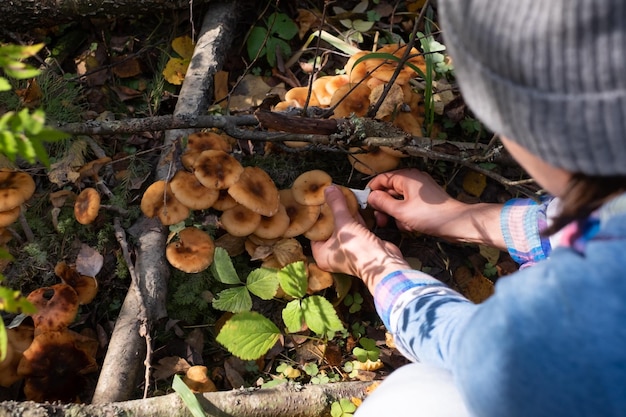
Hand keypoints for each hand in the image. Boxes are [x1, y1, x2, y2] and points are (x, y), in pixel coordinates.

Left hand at [311, 185, 409, 291]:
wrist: (384, 263)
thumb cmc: (358, 250)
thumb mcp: (343, 224)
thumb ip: (336, 205)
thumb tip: (328, 189)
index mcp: (321, 254)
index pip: (314, 231)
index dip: (316, 216)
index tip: (317, 202)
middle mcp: (333, 254)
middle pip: (329, 228)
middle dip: (332, 212)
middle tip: (329, 196)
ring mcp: (348, 250)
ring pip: (344, 227)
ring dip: (345, 213)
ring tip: (342, 195)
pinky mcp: (361, 245)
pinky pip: (355, 228)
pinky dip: (355, 218)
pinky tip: (354, 204)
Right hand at [367, 169, 505, 247]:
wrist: (456, 223)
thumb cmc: (432, 215)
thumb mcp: (401, 211)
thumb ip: (382, 203)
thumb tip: (371, 197)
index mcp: (406, 177)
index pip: (381, 179)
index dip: (372, 192)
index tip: (367, 205)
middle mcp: (413, 180)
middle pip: (389, 190)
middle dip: (384, 206)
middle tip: (381, 220)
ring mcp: (419, 191)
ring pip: (398, 200)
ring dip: (395, 214)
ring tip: (399, 224)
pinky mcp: (425, 201)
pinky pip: (408, 206)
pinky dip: (406, 216)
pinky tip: (410, 226)